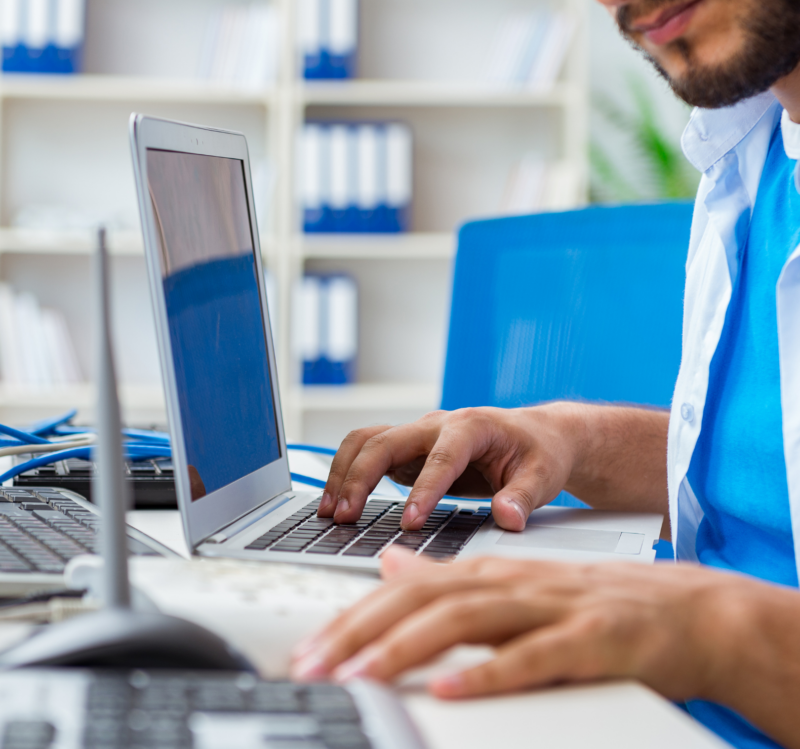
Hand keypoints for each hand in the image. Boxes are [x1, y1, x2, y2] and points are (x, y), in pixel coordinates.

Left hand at [290, 548, 742, 703]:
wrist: (684, 607)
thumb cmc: (592, 603)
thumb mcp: (511, 584)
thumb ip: (447, 577)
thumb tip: (390, 565)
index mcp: (487, 572)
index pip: (405, 589)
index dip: (353, 617)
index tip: (309, 650)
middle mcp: (510, 582)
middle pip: (422, 599)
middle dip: (361, 631)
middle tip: (313, 665)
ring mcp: (549, 606)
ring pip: (466, 619)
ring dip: (406, 648)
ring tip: (360, 676)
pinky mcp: (589, 637)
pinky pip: (532, 656)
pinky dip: (488, 672)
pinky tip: (449, 689)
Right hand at [317, 404, 583, 530]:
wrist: (536, 435)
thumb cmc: (539, 453)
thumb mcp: (543, 475)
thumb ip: (523, 497)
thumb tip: (507, 519)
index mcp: (471, 426)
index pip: (442, 458)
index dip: (424, 490)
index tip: (409, 523)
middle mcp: (437, 424)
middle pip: (387, 440)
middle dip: (361, 477)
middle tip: (345, 517)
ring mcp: (419, 435)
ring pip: (367, 441)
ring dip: (344, 473)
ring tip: (331, 513)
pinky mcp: (409, 450)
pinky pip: (368, 453)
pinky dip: (348, 473)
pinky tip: (339, 504)